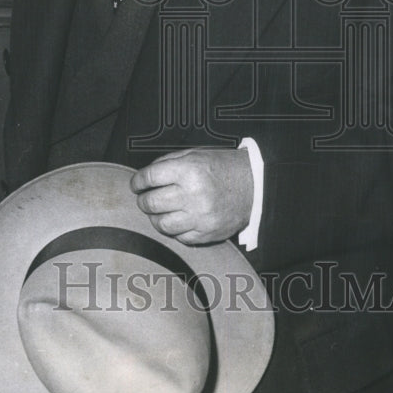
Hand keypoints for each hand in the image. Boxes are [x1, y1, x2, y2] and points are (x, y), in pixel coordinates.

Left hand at [130, 147, 252, 244]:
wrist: (256, 186)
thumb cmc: (223, 167)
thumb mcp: (196, 154)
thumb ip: (168, 163)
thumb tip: (145, 177)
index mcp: (189, 170)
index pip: (149, 178)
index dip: (137, 181)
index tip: (136, 184)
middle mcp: (193, 195)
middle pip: (152, 203)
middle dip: (143, 201)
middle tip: (145, 198)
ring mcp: (200, 217)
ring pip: (162, 225)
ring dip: (155, 218)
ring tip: (158, 211)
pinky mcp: (207, 234)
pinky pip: (179, 237)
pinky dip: (174, 230)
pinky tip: (177, 220)